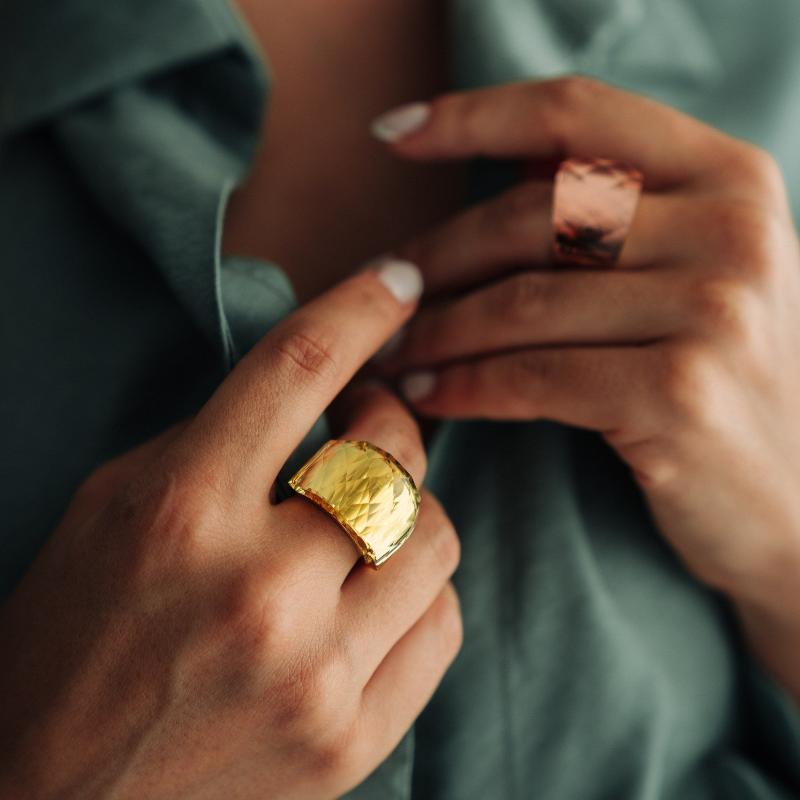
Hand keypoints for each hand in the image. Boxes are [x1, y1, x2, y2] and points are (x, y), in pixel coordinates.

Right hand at [0, 261, 461, 798]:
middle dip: (391, 423)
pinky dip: (421, 591)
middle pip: (395, 459)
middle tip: (368, 427)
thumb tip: (324, 398)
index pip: (298, 368)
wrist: (48, 797)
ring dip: (412, 512)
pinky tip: (379, 592)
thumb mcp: (118, 504)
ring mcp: (315, 676)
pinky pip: (442, 624)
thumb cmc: (70, 634)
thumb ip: (221, 443)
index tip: (399, 278)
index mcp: (184, 511)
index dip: (360, 306)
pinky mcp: (350, 744)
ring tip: (369, 521)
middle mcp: (259, 591)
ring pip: (437, 538)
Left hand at [374, 78, 799, 618]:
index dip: (471, 115)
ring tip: (386, 355)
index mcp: (728, 176)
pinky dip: (464, 386)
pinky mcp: (681, 392)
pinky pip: (534, 376)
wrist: (789, 503)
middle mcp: (731, 227)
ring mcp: (714, 309)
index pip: (577, 113)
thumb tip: (498, 157)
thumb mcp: (688, 273)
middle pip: (531, 216)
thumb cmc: (712, 376)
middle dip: (431, 260)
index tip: (391, 135)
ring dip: (434, 331)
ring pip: (522, 302)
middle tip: (374, 295)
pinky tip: (425, 396)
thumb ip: (611, 209)